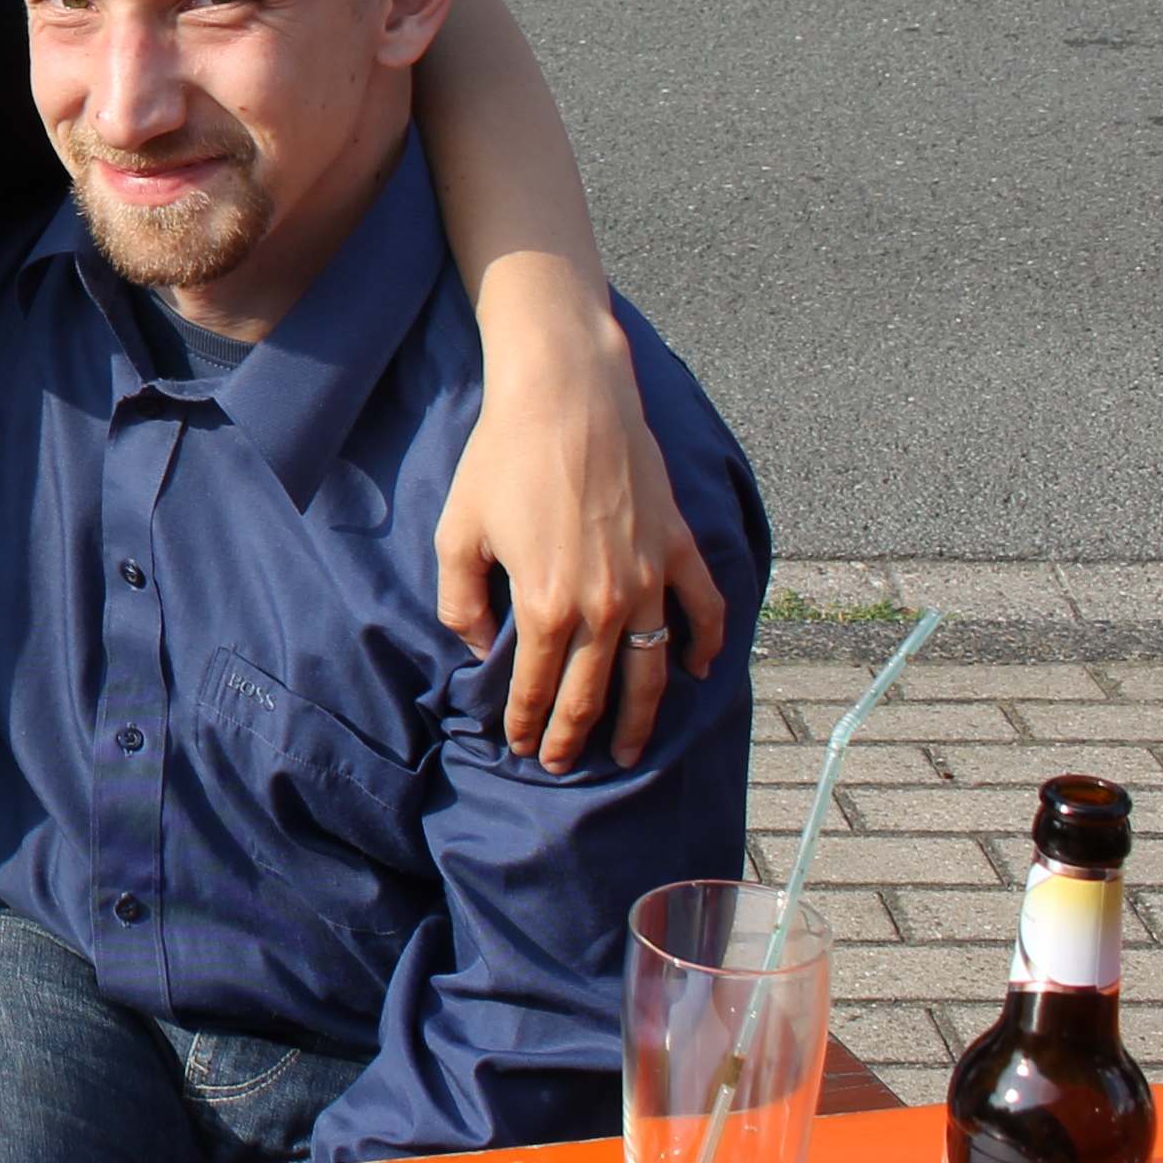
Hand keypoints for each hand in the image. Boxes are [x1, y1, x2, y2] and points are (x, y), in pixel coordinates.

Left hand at [436, 317, 726, 772]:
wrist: (567, 397)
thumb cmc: (502, 459)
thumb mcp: (456, 534)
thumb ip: (460, 603)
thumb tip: (479, 648)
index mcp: (545, 605)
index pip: (535, 686)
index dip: (526, 724)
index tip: (519, 747)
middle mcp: (605, 604)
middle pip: (594, 692)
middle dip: (575, 735)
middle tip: (563, 764)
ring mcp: (650, 579)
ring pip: (652, 669)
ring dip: (642, 718)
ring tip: (630, 751)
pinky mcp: (678, 547)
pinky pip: (703, 610)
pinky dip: (705, 646)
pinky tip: (697, 671)